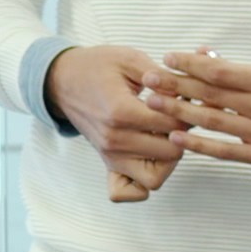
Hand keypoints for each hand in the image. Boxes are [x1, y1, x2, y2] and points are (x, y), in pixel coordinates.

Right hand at [43, 44, 185, 203]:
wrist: (62, 81)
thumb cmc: (97, 68)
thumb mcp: (130, 59)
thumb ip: (161, 77)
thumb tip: (187, 93)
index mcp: (121, 112)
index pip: (173, 126)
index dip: (188, 112)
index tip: (185, 99)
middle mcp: (114, 140)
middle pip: (171, 153)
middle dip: (183, 135)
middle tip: (178, 117)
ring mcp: (110, 155)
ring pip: (156, 177)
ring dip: (167, 158)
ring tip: (164, 136)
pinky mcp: (107, 163)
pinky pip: (126, 191)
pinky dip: (139, 185)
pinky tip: (148, 160)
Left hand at [151, 49, 250, 172]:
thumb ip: (245, 73)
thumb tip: (206, 60)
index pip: (221, 72)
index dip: (190, 64)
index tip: (169, 58)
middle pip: (212, 95)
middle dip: (176, 86)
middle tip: (149, 80)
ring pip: (214, 122)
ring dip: (180, 112)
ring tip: (154, 104)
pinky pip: (225, 150)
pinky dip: (199, 144)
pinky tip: (177, 137)